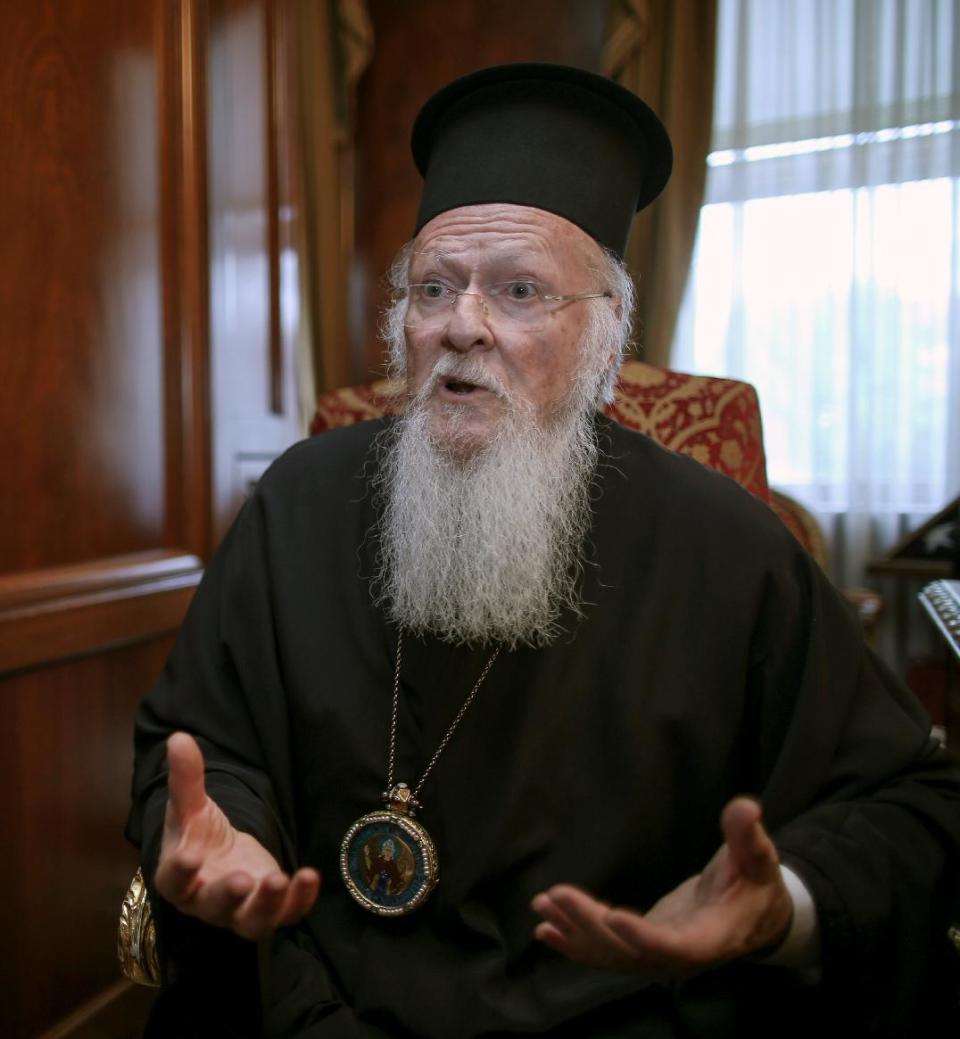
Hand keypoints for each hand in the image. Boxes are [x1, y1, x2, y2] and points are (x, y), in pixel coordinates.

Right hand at [154, 732, 320, 940]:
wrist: (220, 858)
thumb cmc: (198, 834)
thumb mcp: (191, 806)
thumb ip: (186, 777)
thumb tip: (178, 737)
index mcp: (178, 878)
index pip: (174, 880)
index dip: (180, 871)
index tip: (190, 855)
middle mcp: (206, 902)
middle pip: (214, 907)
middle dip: (227, 896)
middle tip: (241, 880)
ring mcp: (240, 911)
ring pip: (252, 922)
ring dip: (268, 905)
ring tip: (282, 879)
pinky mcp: (270, 910)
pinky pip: (286, 914)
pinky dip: (300, 901)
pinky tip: (310, 876)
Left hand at [531, 797, 791, 977]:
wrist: (754, 917)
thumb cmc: (756, 884)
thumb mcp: (758, 858)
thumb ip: (747, 836)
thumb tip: (746, 807)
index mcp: (712, 937)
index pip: (676, 946)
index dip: (644, 936)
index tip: (612, 915)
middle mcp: (680, 957)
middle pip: (630, 951)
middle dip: (590, 925)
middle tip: (556, 895)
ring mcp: (658, 957)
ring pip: (611, 955)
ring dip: (574, 932)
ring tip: (542, 904)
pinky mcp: (643, 950)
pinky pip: (605, 955)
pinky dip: (574, 945)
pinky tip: (545, 930)